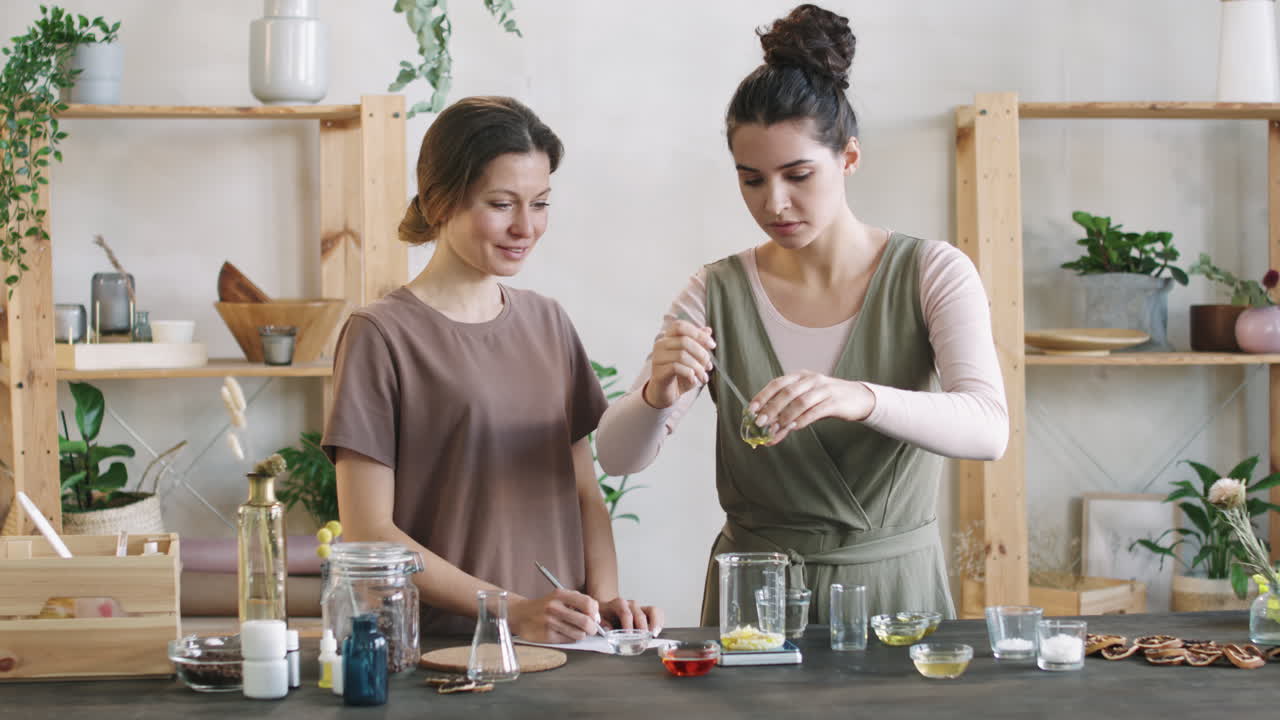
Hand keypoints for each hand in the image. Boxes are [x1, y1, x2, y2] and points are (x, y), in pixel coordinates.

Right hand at [507, 589, 600, 642]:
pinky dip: (571, 638)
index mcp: (560, 594)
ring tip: (576, 631)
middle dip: (593, 628)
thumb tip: (596, 617)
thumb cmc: (545, 606)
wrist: (520, 614)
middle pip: (586, 622)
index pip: (588, 604)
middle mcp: (555, 607)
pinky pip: (569, 640)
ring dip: (582, 634)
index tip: (595, 617)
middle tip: (592, 629)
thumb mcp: (559, 596)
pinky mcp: (547, 636)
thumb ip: (578, 601)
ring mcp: (550, 622)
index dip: (595, 613)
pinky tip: (565, 633)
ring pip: (579, 634)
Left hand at [597, 597, 664, 635]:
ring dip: (654, 623)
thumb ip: (602, 623)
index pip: (625, 613)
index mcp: (618, 604)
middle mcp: (631, 604)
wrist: (608, 608)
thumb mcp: (599, 618)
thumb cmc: (604, 615)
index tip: (629, 635)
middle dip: (642, 628)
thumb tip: (608, 629)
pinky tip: (656, 631)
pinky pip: (657, 613)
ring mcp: (640, 607)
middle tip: (641, 640)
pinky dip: (659, 622)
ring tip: (653, 635)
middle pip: (640, 614)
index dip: (628, 624)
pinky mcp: (647, 611)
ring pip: (652, 610)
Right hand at [642, 319, 715, 408]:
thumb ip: (699, 343)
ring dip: (697, 367)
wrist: (665, 394)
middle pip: (684, 340)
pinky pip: (676, 368)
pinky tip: (693, 380)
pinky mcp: (658, 372)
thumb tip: (708, 330)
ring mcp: (657, 358)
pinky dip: (689, 374)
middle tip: (708, 365)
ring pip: (681, 355)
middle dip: (701, 353)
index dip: (698, 333)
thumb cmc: (679, 374)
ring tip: (703, 376)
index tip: (712, 345)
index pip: (680, 326)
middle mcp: (660, 345)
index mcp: (668, 338)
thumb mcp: (693, 358)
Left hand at [747, 371, 874, 445]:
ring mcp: (824, 389)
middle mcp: (810, 380)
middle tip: (761, 423)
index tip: (751, 410)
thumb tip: (768, 435)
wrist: (858, 398)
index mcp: (800, 377)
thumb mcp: (806, 404)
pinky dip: (804, 419)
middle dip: (771, 408)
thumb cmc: (826, 401)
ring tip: (777, 428)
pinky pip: (816, 410)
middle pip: (787, 392)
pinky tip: (795, 427)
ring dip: (786, 416)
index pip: (777, 383)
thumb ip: (788, 417)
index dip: (763, 396)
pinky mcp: (835, 401)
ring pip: (801, 401)